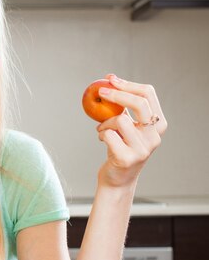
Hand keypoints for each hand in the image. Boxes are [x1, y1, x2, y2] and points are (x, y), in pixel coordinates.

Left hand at [96, 74, 166, 188]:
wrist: (118, 180)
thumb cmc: (121, 149)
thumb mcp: (128, 128)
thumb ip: (125, 108)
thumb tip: (111, 80)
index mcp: (158, 125)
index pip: (148, 94)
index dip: (128, 84)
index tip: (111, 79)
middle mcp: (154, 137)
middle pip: (140, 103)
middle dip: (117, 94)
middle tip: (101, 92)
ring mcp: (143, 149)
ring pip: (121, 120)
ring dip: (105, 122)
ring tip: (102, 129)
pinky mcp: (127, 158)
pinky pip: (108, 135)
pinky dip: (101, 134)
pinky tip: (102, 139)